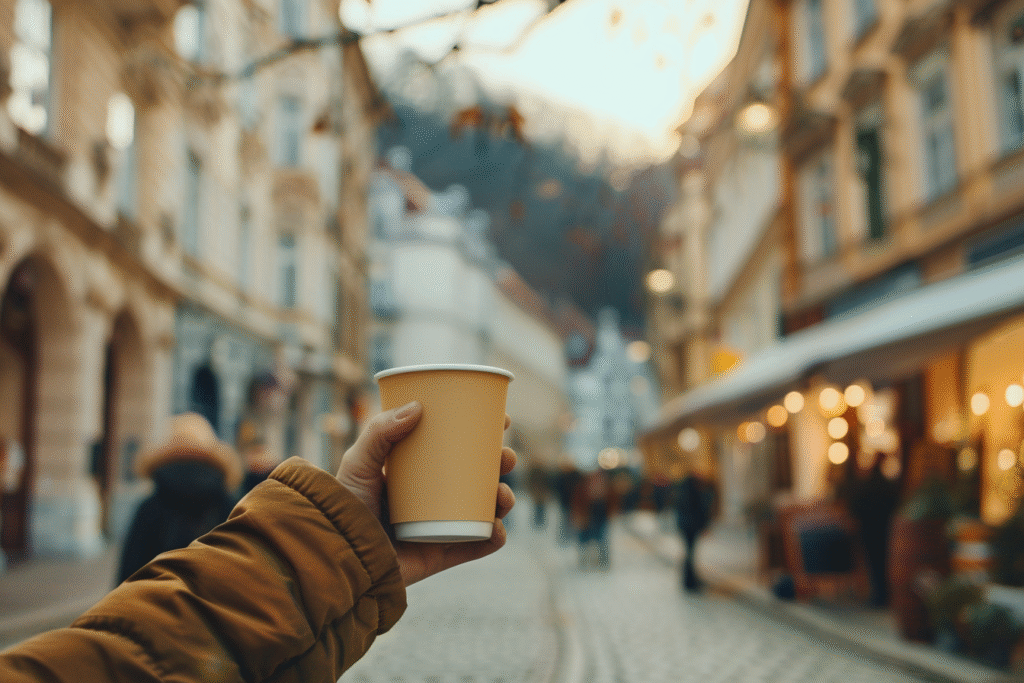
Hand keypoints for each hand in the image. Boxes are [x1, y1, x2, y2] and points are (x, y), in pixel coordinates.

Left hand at [335, 401, 516, 585]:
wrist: (339, 556)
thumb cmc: (342, 506)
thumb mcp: (358, 462)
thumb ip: (380, 431)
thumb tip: (418, 407)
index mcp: (419, 471)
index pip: (457, 448)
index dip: (482, 434)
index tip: (502, 420)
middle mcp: (434, 497)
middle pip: (478, 476)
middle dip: (500, 464)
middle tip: (505, 457)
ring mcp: (441, 527)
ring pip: (485, 510)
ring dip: (504, 499)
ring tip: (502, 494)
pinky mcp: (441, 555)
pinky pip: (477, 546)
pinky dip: (494, 538)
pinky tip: (497, 528)